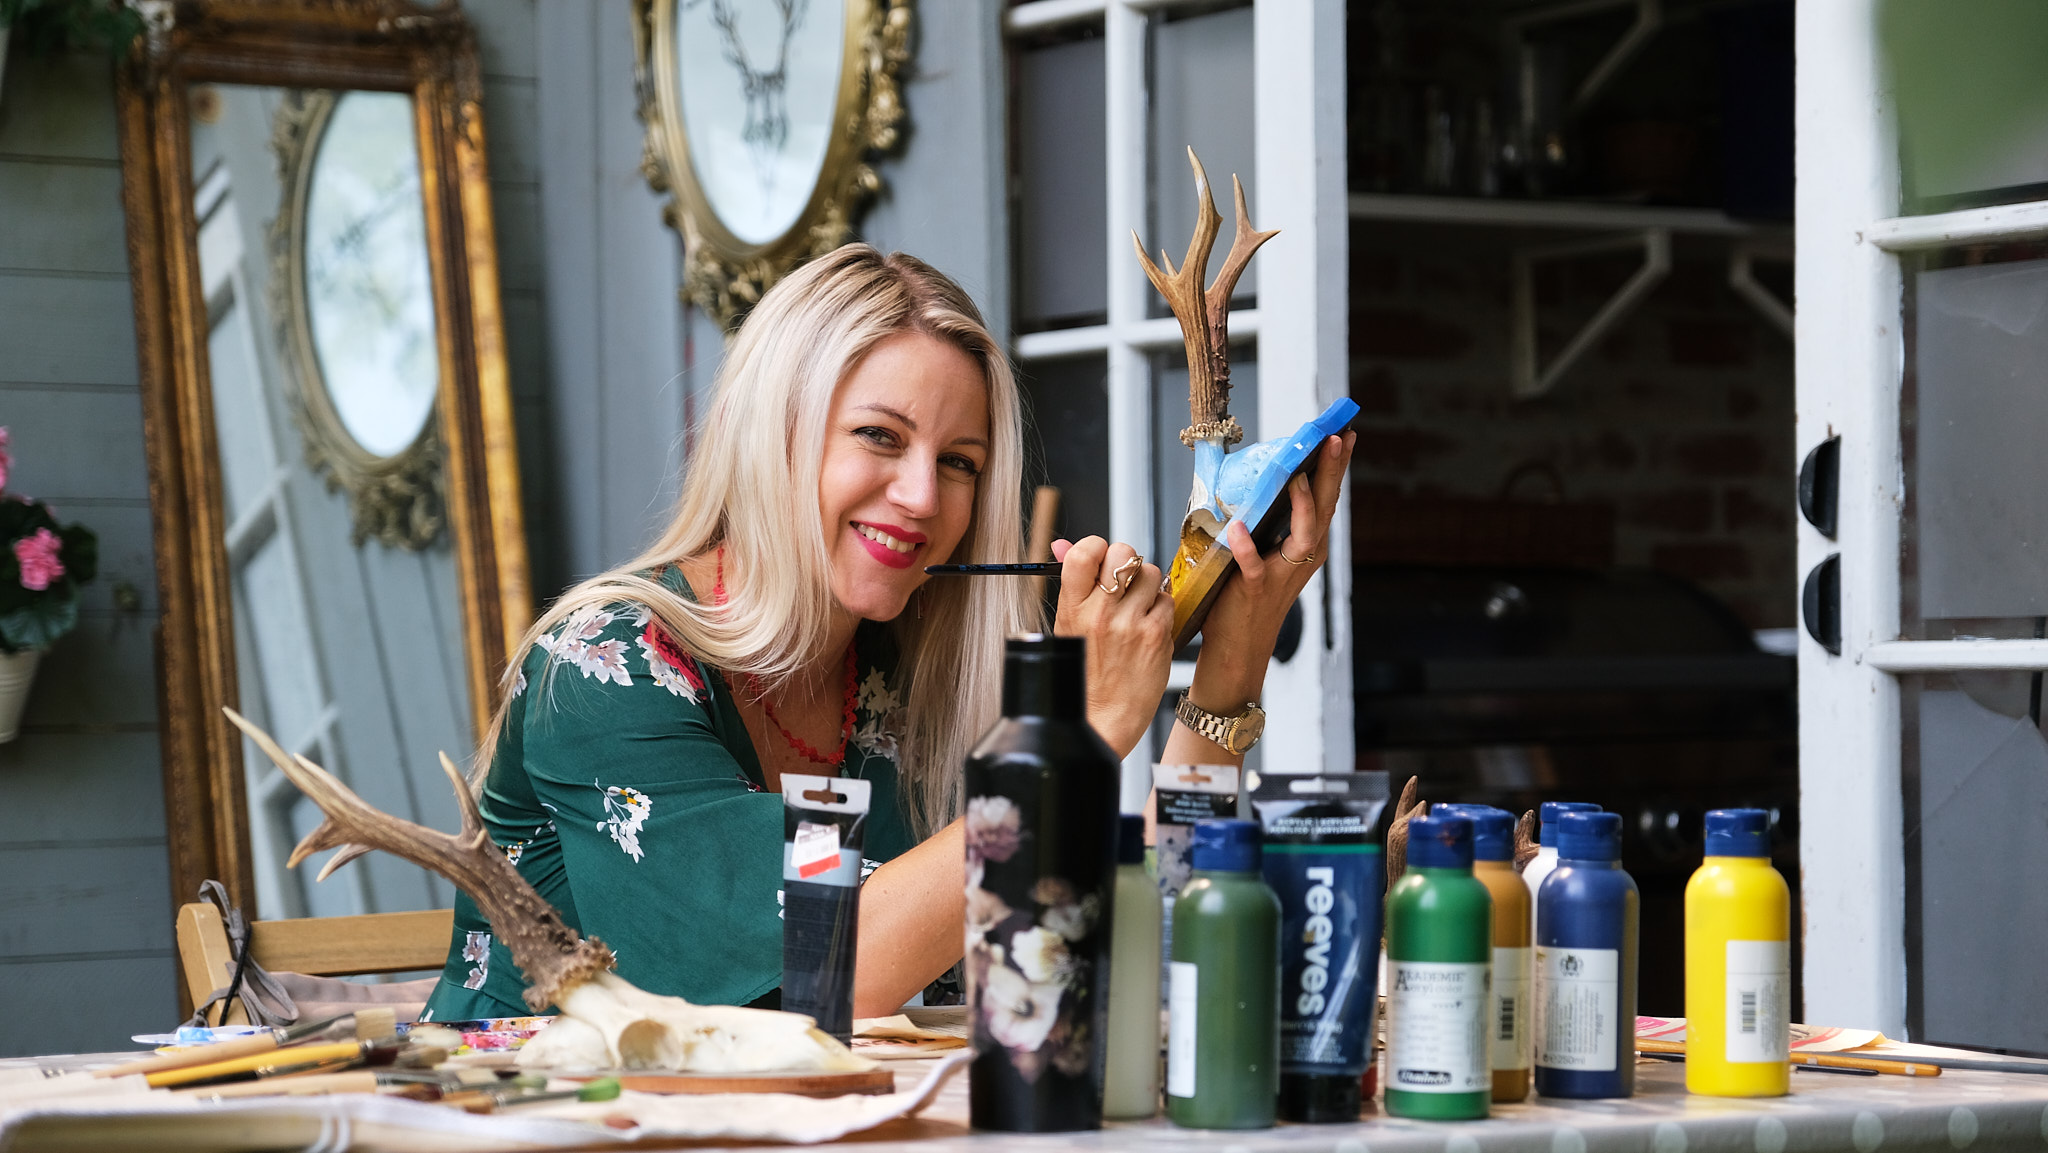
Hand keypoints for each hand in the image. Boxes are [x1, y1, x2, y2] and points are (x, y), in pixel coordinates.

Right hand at [1049, 536, 1173, 757]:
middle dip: (1126, 561)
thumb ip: (1071, 582)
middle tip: (1123, 580)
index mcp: (1072, 608)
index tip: (1101, 559)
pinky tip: (1148, 626)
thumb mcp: (1067, 626)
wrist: (1102, 717)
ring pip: (1151, 572)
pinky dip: (1161, 609)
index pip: (1083, 552)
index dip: (1097, 547)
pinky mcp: (1156, 636)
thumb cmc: (1083, 673)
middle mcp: (1100, 613)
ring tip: (1137, 606)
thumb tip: (1062, 545)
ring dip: (1147, 584)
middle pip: (1122, 553)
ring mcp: (1130, 624)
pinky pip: (1167, 600)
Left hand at [1191, 431, 1355, 700]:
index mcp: (1306, 543)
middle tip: (1338, 438)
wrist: (1240, 645)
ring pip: (1303, 534)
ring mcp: (1284, 573)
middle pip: (1324, 508)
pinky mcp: (1257, 589)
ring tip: (1298, 476)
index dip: (1335, 466)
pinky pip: (1254, 566)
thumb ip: (1264, 521)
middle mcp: (1303, 556)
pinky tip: (1238, 528)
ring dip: (1303, 504)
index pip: (1325, 498)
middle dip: (1331, 472)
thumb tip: (1253, 481)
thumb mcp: (1262, 551)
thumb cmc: (1247, 594)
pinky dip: (1246, 548)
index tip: (1344, 433)